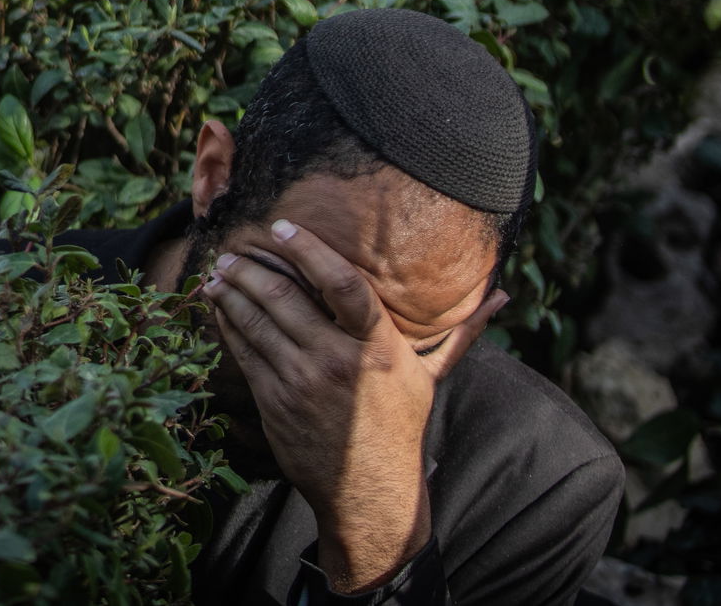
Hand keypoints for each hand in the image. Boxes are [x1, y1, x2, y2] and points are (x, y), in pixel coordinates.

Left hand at [203, 219, 508, 593]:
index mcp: (379, 348)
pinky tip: (219, 308)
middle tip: (235, 248)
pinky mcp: (276, 403)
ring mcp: (302, 383)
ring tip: (219, 272)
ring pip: (258, 323)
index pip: (343, 284)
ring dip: (233, 292)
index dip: (309, 251)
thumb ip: (460, 331)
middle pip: (285, 298)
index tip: (284, 228)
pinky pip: (246, 354)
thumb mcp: (431, 376)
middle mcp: (339, 362)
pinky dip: (229, 326)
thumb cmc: (400, 426)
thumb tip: (501, 296)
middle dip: (253, 268)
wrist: (369, 490)